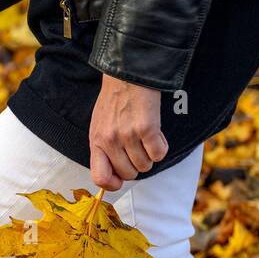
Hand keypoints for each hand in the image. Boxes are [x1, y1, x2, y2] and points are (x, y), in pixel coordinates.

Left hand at [88, 76, 167, 191]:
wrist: (128, 73)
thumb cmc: (114, 100)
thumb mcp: (100, 125)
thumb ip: (104, 148)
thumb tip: (113, 175)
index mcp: (96, 142)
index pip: (100, 178)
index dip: (113, 184)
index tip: (121, 178)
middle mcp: (110, 141)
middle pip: (129, 174)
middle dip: (137, 166)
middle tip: (139, 150)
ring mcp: (128, 135)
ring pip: (145, 166)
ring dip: (150, 156)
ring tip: (147, 138)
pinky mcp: (147, 128)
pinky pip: (159, 154)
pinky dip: (161, 148)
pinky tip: (157, 135)